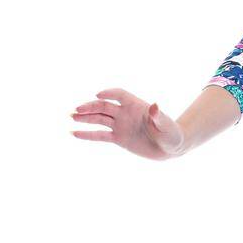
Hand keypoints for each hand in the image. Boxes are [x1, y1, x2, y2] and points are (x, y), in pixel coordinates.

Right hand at [70, 89, 184, 159]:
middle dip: (91, 107)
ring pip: (99, 119)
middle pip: (104, 106)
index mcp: (136, 105)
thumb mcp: (167, 125)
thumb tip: (155, 106)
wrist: (170, 149)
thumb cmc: (171, 134)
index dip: (109, 93)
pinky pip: (100, 135)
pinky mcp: (118, 138)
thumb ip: (159, 116)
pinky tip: (74, 133)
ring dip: (85, 117)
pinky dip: (87, 134)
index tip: (99, 95)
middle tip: (77, 110)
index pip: (120, 94)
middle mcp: (125, 113)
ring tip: (71, 117)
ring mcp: (120, 125)